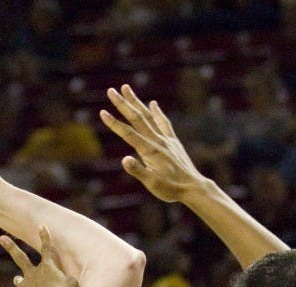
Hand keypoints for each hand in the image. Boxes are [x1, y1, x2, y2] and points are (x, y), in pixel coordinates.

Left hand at [0, 227, 77, 286]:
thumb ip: (69, 282)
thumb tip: (66, 283)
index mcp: (47, 267)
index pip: (47, 248)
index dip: (45, 237)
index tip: (41, 226)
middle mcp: (33, 274)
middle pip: (20, 257)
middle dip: (11, 246)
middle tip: (1, 238)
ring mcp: (24, 286)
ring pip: (19, 280)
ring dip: (20, 280)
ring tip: (18, 280)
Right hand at [99, 85, 205, 202]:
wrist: (193, 188)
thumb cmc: (171, 189)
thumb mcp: (152, 184)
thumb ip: (138, 171)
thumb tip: (124, 160)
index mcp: (149, 150)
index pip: (128, 133)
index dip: (114, 123)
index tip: (102, 112)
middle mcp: (157, 141)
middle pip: (137, 118)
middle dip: (122, 104)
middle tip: (111, 91)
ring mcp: (166, 139)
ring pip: (148, 116)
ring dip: (137, 102)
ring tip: (126, 88)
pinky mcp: (173, 142)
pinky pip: (164, 123)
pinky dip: (157, 112)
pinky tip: (153, 104)